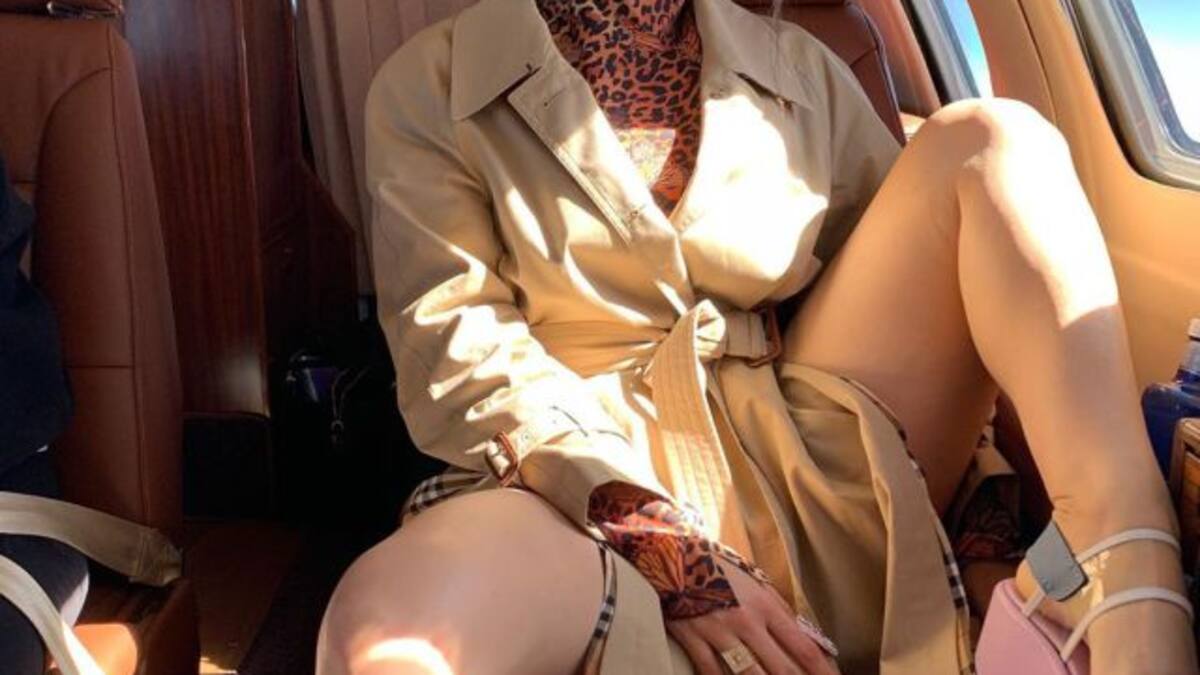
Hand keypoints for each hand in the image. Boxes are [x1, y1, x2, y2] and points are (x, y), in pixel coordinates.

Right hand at [666, 562, 837, 674]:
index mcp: (766, 604)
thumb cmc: (718, 565)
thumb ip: (778, 610)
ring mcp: (718, 631)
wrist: (672, 550)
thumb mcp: (755, 580)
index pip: (803, 647)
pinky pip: (710, 671)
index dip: (821, 672)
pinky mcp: (692, 637)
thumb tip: (806, 638)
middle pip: (781, 668)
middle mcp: (746, 620)